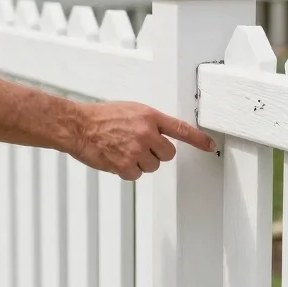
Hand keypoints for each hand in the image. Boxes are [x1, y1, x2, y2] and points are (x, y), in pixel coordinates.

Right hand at [72, 102, 214, 180]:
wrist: (78, 126)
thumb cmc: (101, 117)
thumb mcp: (131, 111)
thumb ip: (149, 123)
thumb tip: (162, 137)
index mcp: (149, 116)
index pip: (180, 129)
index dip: (198, 139)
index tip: (209, 145)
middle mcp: (146, 132)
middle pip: (168, 154)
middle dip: (156, 153)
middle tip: (138, 146)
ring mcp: (136, 150)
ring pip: (153, 166)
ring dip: (141, 162)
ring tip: (122, 150)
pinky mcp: (125, 165)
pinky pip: (137, 175)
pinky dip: (127, 171)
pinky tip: (116, 158)